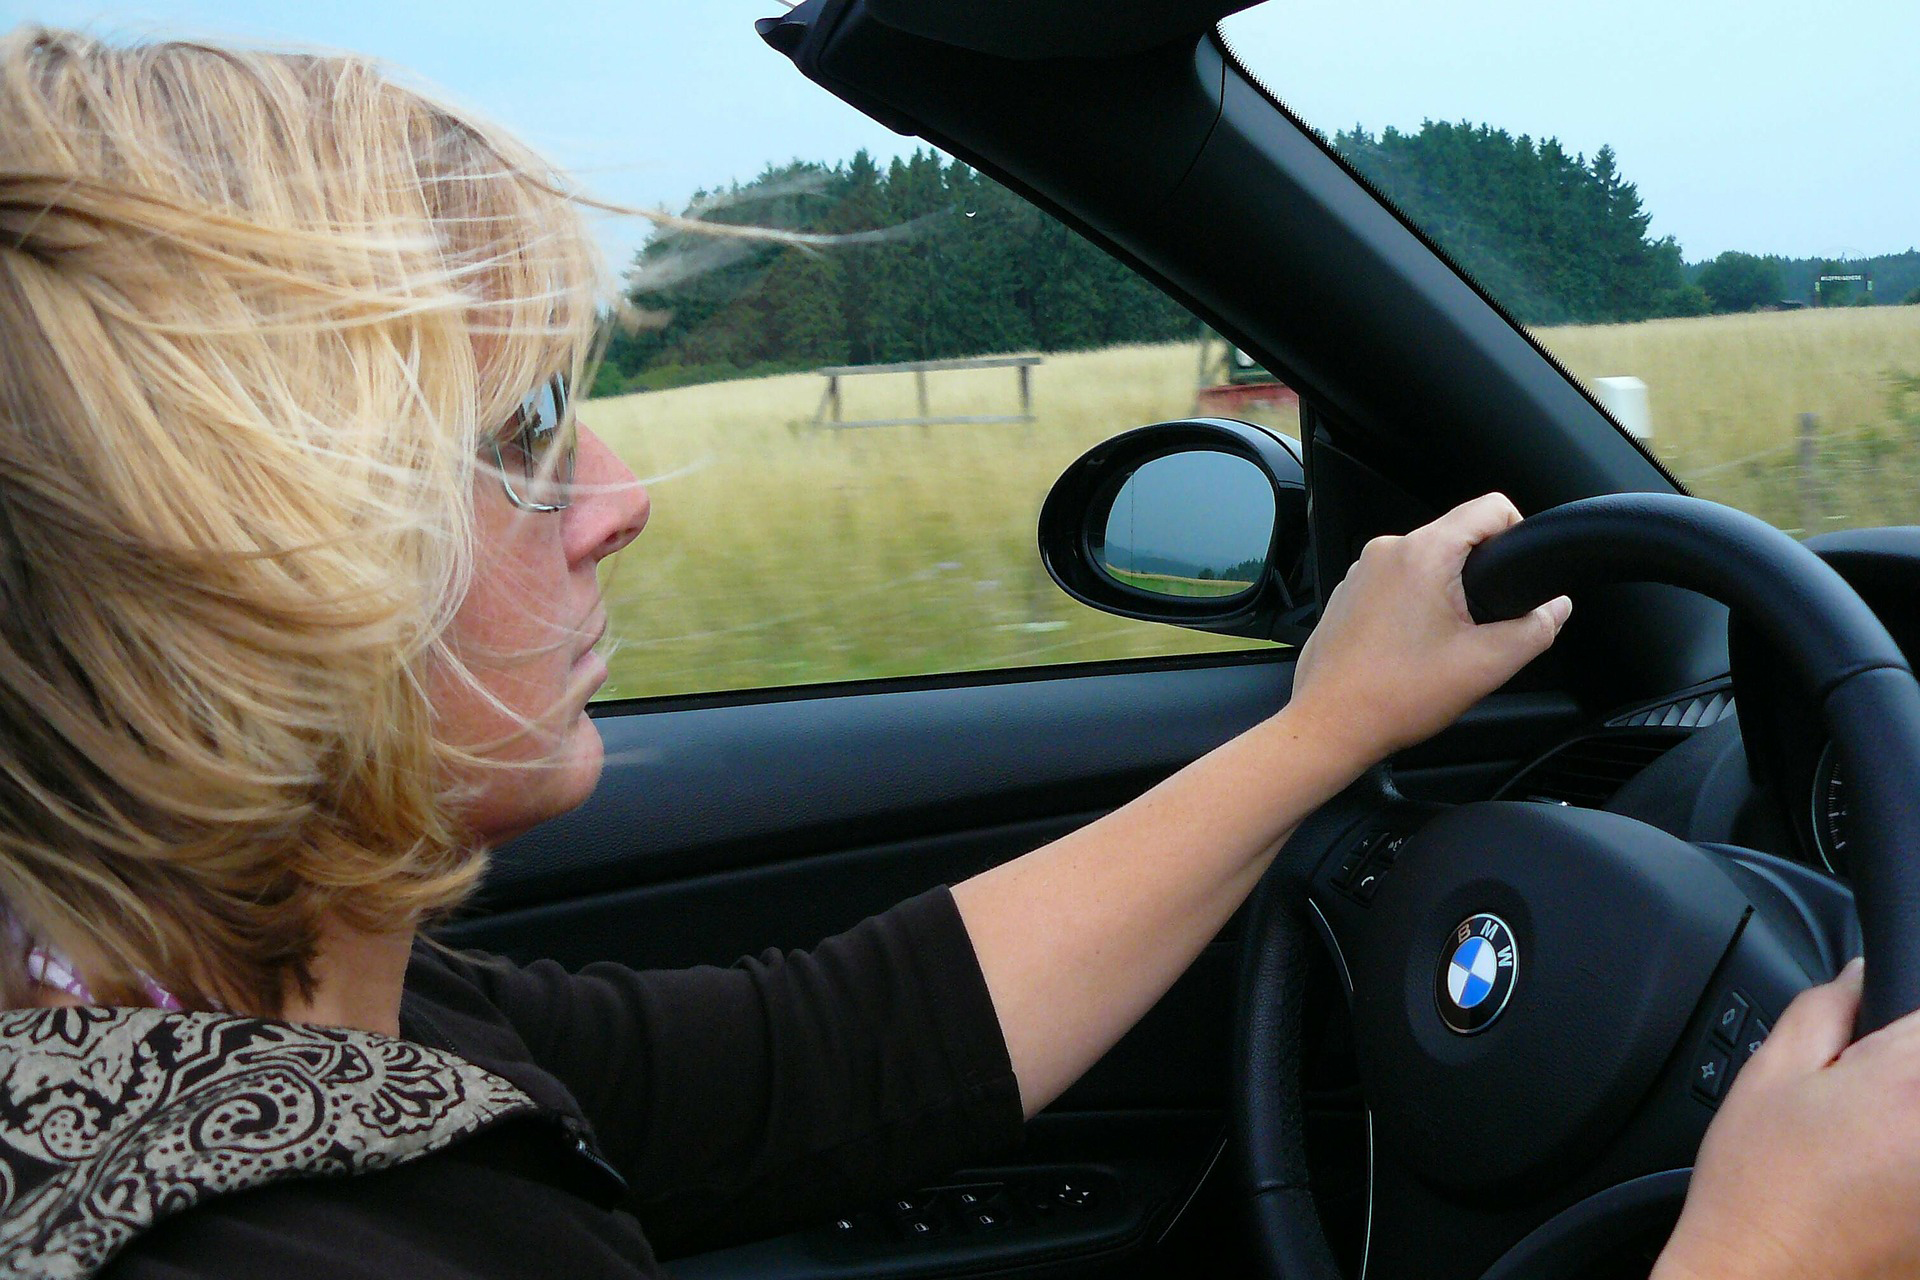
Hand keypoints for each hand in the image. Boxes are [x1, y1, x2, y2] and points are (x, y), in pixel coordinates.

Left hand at [1286, 493, 1570, 763]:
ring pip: (1425, 563)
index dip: (1518, 532)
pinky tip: (1411, 647)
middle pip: (1457, 537)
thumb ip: (1535, 629)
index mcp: (1423, 553)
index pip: (1490, 507)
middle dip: (1478, 575)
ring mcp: (1361, 571)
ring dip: (1443, 594)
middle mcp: (1386, 550)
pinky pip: (1396, 583)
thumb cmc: (1394, 696)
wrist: (1330, 725)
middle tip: (1478, 627)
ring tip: (1440, 643)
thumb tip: (1556, 607)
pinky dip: (1412, 606)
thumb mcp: (1486, 664)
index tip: (1519, 571)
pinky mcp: (1348, 593)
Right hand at [1655, 960, 1919, 1279]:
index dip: (1901, 1019)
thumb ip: (1824, 1007)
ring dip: (1906, 1122)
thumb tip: (1863, 978)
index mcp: (1912, 1079)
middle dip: (1902, 1073)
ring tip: (1869, 1147)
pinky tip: (1877, 1185)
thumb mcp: (1770, 1073)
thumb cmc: (1759, 1187)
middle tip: (1866, 1100)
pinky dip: (1907, 1167)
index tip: (1876, 1042)